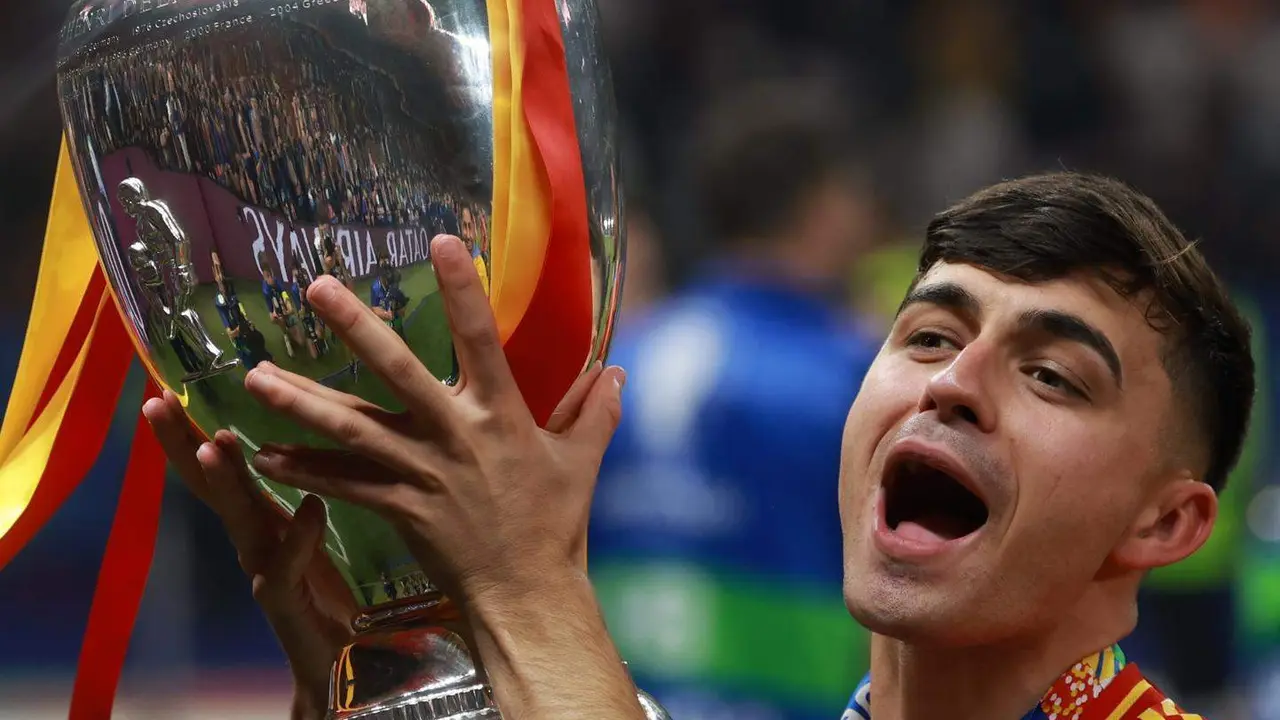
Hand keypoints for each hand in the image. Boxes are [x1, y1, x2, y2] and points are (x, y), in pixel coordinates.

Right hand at [142, 392, 355, 719]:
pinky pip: (288, 568)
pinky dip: (299, 538)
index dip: (190, 433)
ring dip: (224, 486)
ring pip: (238, 523)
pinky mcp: (288, 603)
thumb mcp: (305, 533)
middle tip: (155, 404)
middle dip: (182, 445)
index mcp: (258, 521)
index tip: (165, 392)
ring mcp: (264, 571)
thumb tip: (258, 443)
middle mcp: (252, 542)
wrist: (338, 660)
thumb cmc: (324, 592)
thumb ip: (287, 494)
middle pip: (211, 487)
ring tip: (209, 449)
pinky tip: (311, 508)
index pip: (217, 470)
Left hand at [243, 234, 624, 610]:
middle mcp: (455, 435)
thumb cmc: (555, 526)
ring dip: (302, 402)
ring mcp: (421, 472)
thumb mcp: (581, 462)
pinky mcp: (400, 509)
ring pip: (354, 429)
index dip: (461, 289)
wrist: (526, 595)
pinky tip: (263, 455)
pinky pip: (343, 487)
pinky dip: (304, 471)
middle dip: (356, 327)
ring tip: (255, 377)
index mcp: (501, 415)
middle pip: (398, 372)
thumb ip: (595, 413)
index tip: (440, 240)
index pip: (482, 338)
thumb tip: (617, 372)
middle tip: (316, 288)